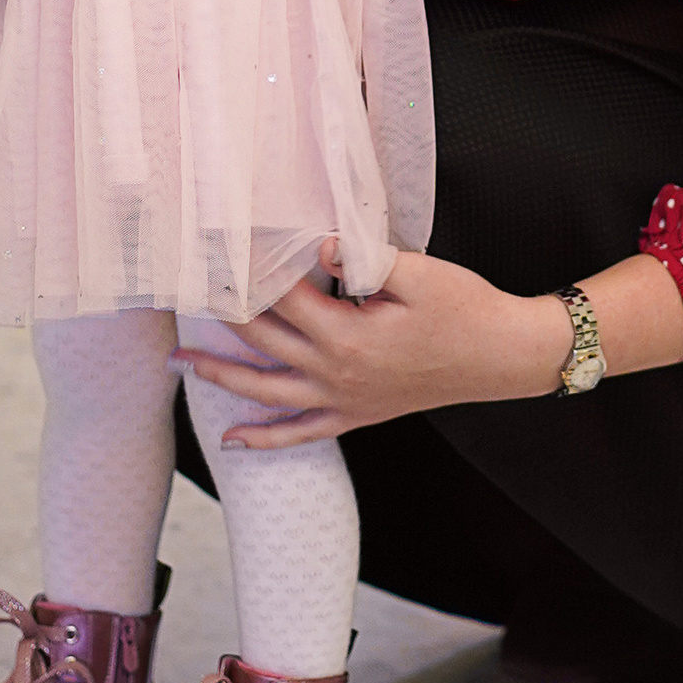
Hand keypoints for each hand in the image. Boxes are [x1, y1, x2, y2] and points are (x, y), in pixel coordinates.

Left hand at [186, 248, 573, 448]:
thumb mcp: (417, 273)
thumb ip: (363, 258)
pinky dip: (264, 439)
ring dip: (219, 377)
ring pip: (265, 391)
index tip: (220, 247)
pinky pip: (301, 433)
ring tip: (180, 363)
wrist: (502, 357)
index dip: (250, 268)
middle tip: (185, 291)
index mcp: (346, 334)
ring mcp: (343, 399)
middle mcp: (335, 372)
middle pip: (262, 339)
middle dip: (221, 315)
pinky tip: (233, 439)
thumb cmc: (465, 309)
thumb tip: (316, 242)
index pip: (282, 294)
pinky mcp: (356, 415)